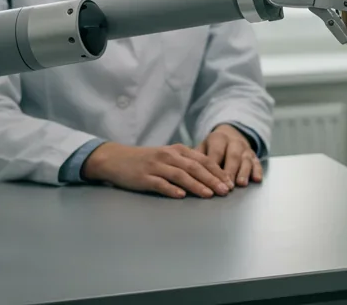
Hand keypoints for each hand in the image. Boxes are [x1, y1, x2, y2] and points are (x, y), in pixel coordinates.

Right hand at [81, 141, 233, 198]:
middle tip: (226, 191)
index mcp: (178, 150)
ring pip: (180, 175)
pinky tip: (181, 196)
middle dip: (212, 179)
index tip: (230, 182)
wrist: (116, 159)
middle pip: (195, 167)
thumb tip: (211, 176)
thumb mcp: (168, 157)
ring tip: (209, 194)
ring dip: (196, 185)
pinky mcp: (143, 177)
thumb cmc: (146, 160)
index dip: (218, 171)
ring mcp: (156, 166)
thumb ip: (187, 163)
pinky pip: (159, 183)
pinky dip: (171, 189)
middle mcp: (169, 156)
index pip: (203, 160)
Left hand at [198, 124, 262, 187]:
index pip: (216, 153)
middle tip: (227, 187)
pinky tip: (257, 179)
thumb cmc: (212, 147)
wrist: (230, 134)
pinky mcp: (254, 155)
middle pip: (232, 156)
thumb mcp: (203, 147)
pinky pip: (257, 162)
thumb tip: (186, 172)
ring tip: (241, 184)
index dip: (214, 167)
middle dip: (230, 172)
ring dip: (244, 172)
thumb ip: (196, 158)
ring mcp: (245, 148)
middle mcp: (233, 142)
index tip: (211, 180)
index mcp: (218, 138)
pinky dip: (257, 171)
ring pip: (245, 160)